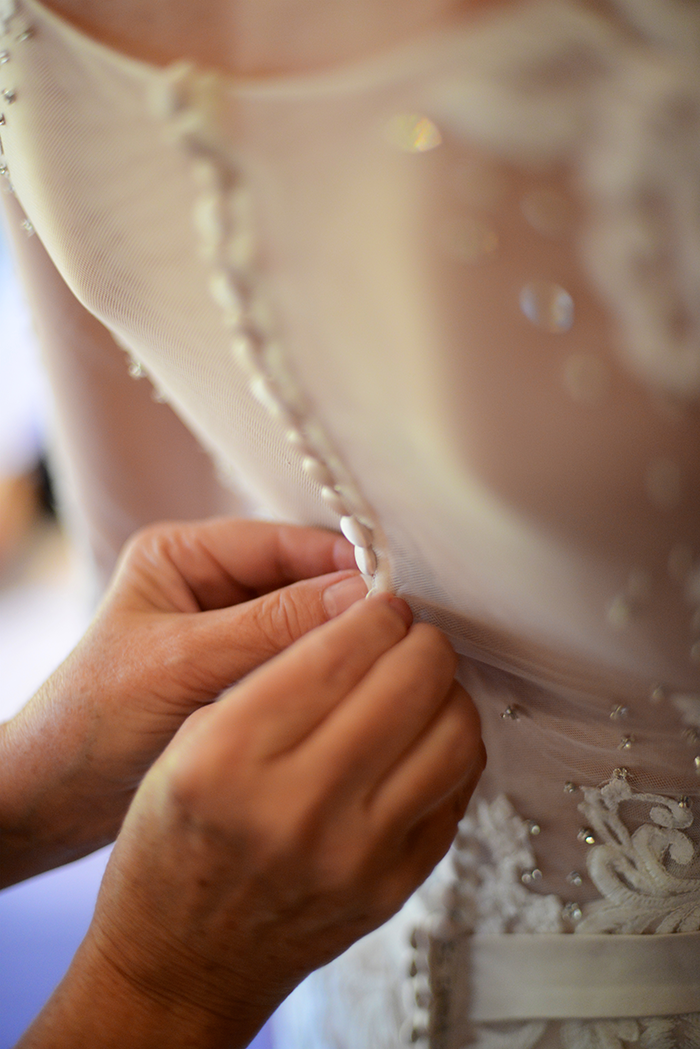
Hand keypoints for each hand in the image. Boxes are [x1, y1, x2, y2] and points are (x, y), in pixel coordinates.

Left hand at [0, 518, 364, 883]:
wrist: (52, 802)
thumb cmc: (90, 722)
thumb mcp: (181, 664)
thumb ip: (271, 628)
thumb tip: (362, 597)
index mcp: (182, 555)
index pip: (279, 543)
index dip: (338, 562)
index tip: (391, 592)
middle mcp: (209, 585)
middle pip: (299, 581)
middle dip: (345, 605)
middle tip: (402, 631)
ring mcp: (227, 634)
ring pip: (304, 625)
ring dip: (338, 643)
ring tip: (389, 661)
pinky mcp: (238, 679)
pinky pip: (294, 665)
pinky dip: (323, 675)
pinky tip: (357, 691)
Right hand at [64, 595, 484, 1048]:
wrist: (182, 959)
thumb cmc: (175, 843)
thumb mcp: (191, 740)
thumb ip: (274, 679)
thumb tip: (360, 627)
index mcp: (232, 756)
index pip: (339, 652)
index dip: (375, 614)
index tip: (382, 605)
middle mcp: (299, 805)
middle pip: (409, 683)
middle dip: (421, 640)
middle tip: (410, 635)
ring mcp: (356, 854)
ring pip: (453, 735)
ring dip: (447, 691)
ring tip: (424, 683)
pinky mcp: (394, 887)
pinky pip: (456, 792)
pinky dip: (450, 749)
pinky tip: (425, 738)